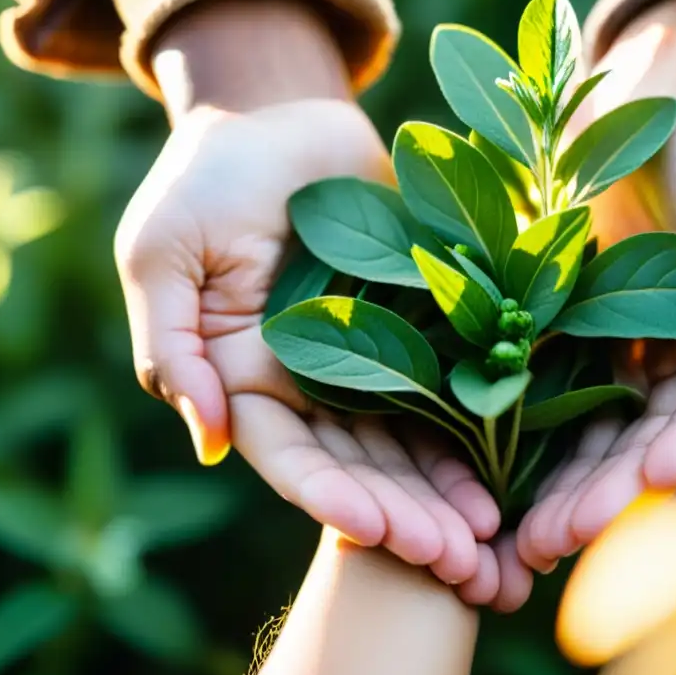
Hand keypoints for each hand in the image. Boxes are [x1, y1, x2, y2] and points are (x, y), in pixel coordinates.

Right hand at [114, 0, 531, 609]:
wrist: (277, 114)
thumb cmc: (205, 177)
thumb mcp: (163, 254)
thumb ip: (175, 346)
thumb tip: (206, 441)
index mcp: (242, 379)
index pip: (289, 457)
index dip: (331, 497)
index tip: (379, 531)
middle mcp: (305, 383)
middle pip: (357, 467)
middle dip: (405, 516)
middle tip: (458, 560)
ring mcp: (361, 356)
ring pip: (408, 441)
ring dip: (445, 491)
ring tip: (492, 537)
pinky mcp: (411, 323)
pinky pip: (447, 382)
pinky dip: (476, 427)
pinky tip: (512, 467)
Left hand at [519, 0, 675, 570]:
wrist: (673, 92)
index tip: (651, 480)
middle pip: (639, 438)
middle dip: (602, 490)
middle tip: (558, 539)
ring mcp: (617, 342)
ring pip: (587, 426)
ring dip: (557, 480)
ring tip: (520, 534)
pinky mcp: (563, 318)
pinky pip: (540, 378)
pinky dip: (518, 425)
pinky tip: (487, 470)